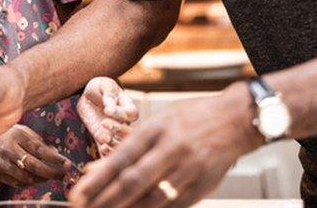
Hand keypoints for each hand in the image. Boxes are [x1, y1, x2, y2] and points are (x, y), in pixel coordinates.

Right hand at [0, 124, 73, 185]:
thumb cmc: (4, 135)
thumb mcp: (21, 131)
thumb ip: (38, 142)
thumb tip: (55, 153)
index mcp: (17, 135)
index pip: (40, 149)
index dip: (55, 158)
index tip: (67, 164)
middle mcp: (9, 150)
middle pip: (34, 166)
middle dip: (52, 172)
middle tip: (63, 174)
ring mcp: (2, 164)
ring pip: (27, 177)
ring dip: (42, 179)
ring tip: (52, 176)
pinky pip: (18, 183)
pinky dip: (30, 182)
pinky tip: (37, 178)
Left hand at [69, 83, 262, 207]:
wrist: (238, 119)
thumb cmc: (192, 118)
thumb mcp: (160, 121)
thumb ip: (130, 145)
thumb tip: (96, 168)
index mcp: (158, 128)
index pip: (121, 158)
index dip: (98, 179)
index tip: (78, 193)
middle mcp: (172, 149)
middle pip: (133, 181)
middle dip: (105, 199)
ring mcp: (189, 169)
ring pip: (152, 198)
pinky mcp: (203, 185)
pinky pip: (172, 205)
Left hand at [76, 77, 137, 155]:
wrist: (89, 95)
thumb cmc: (100, 87)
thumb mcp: (104, 86)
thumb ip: (108, 96)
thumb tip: (109, 108)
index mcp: (128, 107)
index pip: (130, 113)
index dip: (120, 113)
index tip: (107, 109)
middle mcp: (124, 122)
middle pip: (128, 131)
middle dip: (118, 129)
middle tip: (104, 123)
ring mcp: (114, 132)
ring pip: (120, 142)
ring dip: (113, 143)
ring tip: (103, 139)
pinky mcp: (102, 138)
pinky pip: (108, 149)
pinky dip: (106, 152)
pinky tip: (102, 149)